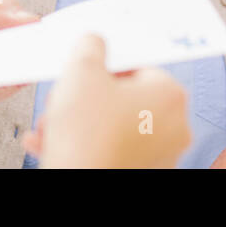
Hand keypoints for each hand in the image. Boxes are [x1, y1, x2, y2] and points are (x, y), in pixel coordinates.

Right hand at [22, 34, 191, 167]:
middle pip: (124, 97)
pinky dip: (83, 145)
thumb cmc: (87, 139)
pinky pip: (110, 150)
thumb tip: (93, 43)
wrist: (79, 182)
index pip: (139, 64)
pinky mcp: (140, 172)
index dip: (106, 66)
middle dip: (85, 97)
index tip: (88, 70)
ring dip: (78, 122)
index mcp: (170, 95)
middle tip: (64, 98)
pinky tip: (52, 143)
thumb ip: (90, 46)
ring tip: (52, 125)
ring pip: (113, 125)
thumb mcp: (80, 71)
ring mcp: (159, 156)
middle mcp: (174, 127)